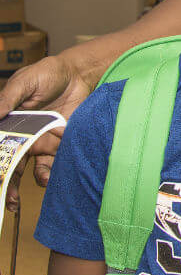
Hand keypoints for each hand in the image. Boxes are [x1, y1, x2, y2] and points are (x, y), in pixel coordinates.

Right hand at [0, 54, 92, 202]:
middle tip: (6, 201)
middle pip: (10, 165)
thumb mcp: (25, 82)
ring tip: (22, 199)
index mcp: (9, 123)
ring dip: (25, 187)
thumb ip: (9, 98)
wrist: (79, 75)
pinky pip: (53, 165)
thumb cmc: (47, 74)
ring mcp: (41, 143)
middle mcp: (22, 137)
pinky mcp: (59, 146)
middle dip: (5, 186)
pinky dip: (50, 176)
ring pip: (30, 171)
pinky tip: (50, 181)